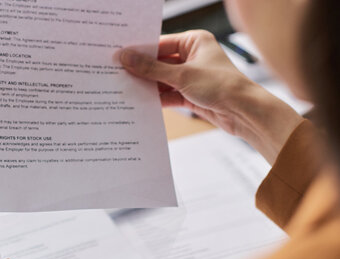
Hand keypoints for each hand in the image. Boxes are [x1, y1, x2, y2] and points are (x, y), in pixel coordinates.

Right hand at [119, 30, 303, 163]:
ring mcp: (191, 77)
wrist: (244, 112)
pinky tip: (140, 102)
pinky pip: (168, 94)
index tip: (119, 57)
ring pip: (162, 80)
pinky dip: (156, 98)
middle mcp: (192, 57)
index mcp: (194, 41)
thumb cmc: (222, 86)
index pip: (159, 44)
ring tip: (125, 90)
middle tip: (118, 75)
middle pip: (159, 63)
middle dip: (141, 71)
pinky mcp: (190, 95)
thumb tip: (126, 57)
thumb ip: (151, 68)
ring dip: (147, 86)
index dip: (139, 51)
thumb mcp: (182, 75)